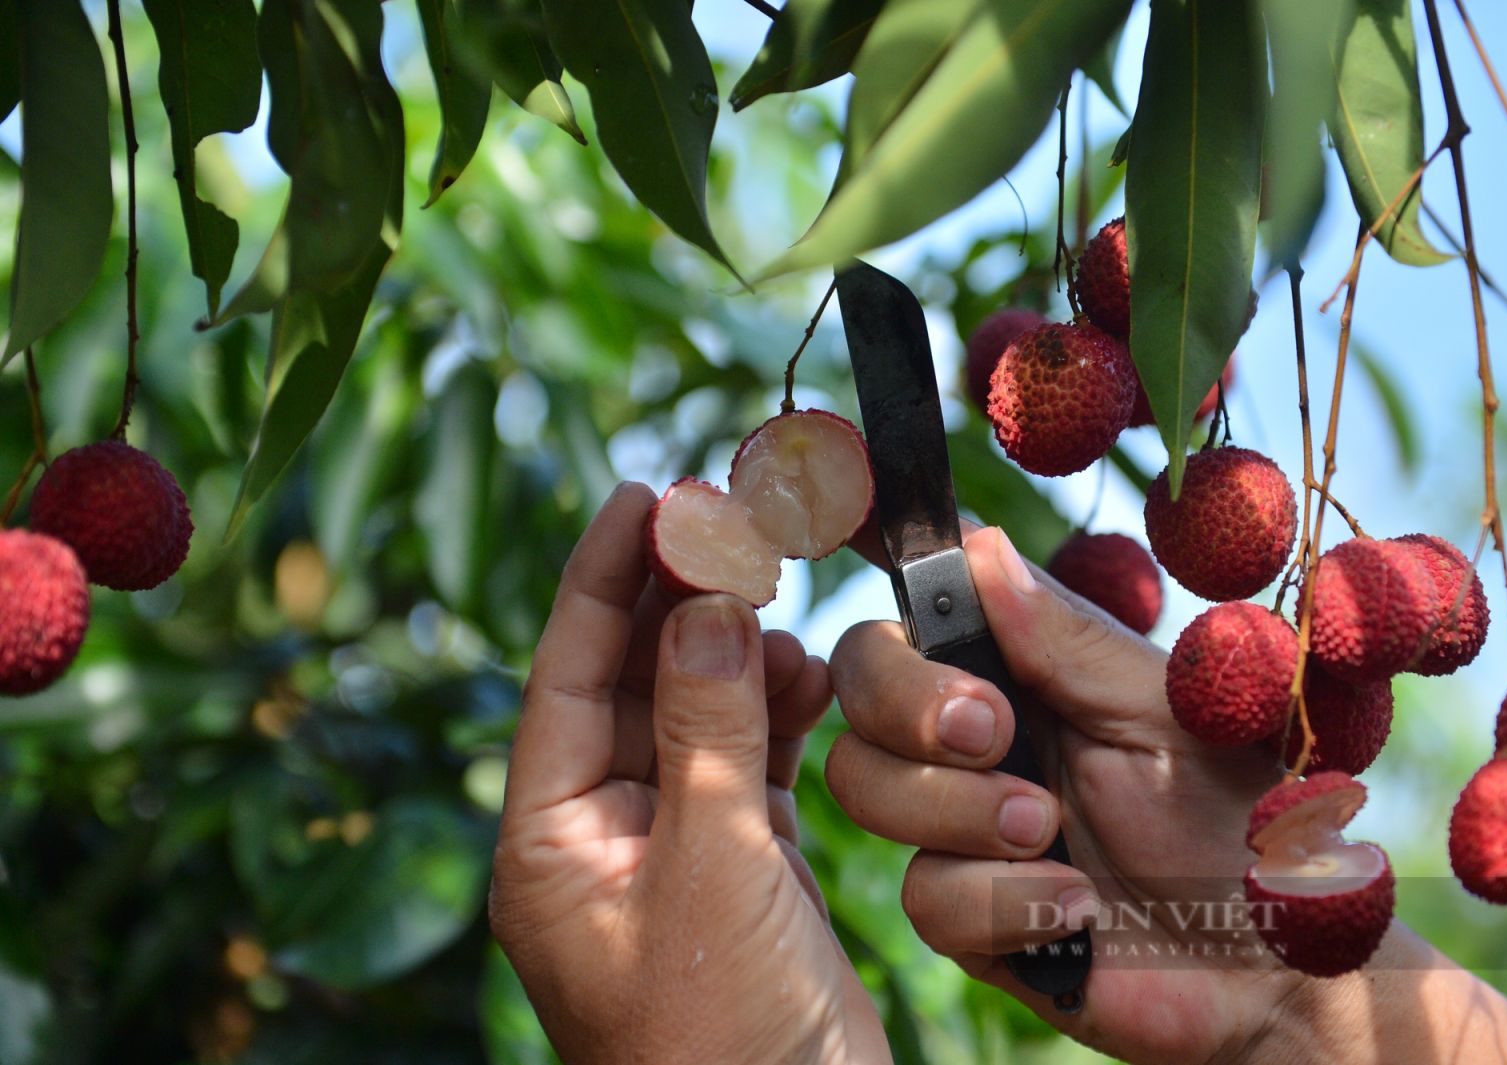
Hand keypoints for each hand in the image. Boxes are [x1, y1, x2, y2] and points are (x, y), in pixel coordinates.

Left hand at [490, 484, 889, 1064]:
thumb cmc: (726, 1040)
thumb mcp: (714, 869)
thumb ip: (707, 729)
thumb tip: (704, 601)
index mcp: (550, 848)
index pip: (566, 679)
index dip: (603, 581)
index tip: (644, 497)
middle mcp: (600, 843)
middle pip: (631, 687)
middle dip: (678, 604)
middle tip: (727, 520)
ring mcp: (673, 855)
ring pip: (695, 720)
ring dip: (736, 656)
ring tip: (780, 592)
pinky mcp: (741, 873)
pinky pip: (747, 766)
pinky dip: (777, 716)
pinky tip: (811, 674)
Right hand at [827, 524, 1304, 1064]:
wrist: (1277, 963)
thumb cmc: (1243, 819)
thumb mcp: (1167, 711)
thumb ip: (1066, 641)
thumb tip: (977, 548)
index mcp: (1023, 666)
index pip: (915, 607)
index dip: (893, 594)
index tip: (923, 605)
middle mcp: (978, 737)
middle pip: (856, 686)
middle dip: (908, 704)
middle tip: (994, 732)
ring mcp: (962, 827)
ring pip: (864, 785)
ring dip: (956, 807)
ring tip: (1047, 828)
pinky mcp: (969, 919)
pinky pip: (925, 896)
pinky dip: (1002, 899)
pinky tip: (1076, 909)